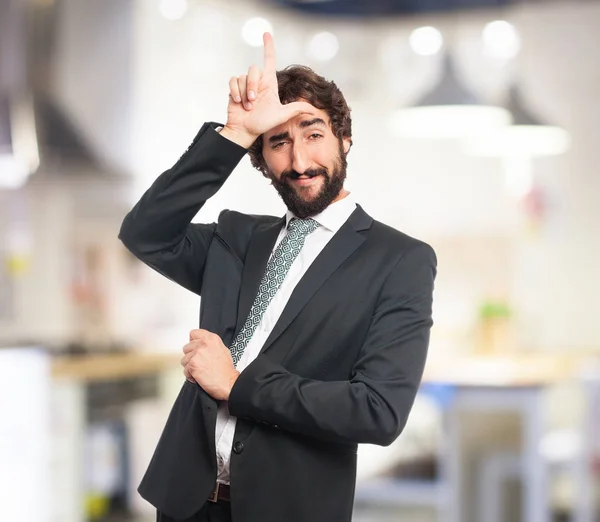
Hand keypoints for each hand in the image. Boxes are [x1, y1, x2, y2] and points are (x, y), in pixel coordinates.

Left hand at [181, 329, 239, 400]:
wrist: (228, 383)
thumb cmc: (226, 370)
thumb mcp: (223, 350)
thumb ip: (210, 345)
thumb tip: (201, 345)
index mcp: (212, 338)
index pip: (194, 333)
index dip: (193, 342)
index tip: (195, 348)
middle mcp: (204, 344)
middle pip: (187, 347)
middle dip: (191, 356)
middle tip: (200, 363)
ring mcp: (197, 353)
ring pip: (184, 359)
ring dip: (190, 366)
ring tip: (201, 370)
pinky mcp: (193, 364)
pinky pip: (185, 370)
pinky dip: (190, 375)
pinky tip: (199, 376)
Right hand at [221, 32, 314, 147]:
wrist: (246, 130)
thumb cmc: (262, 124)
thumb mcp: (282, 115)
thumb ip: (296, 109)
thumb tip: (314, 109)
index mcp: (269, 84)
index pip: (269, 60)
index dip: (268, 47)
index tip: (266, 34)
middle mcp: (257, 82)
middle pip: (254, 69)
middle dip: (253, 85)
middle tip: (253, 102)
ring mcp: (245, 85)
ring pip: (243, 76)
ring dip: (245, 93)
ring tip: (247, 106)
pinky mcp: (235, 88)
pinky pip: (234, 80)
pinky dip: (235, 92)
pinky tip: (238, 102)